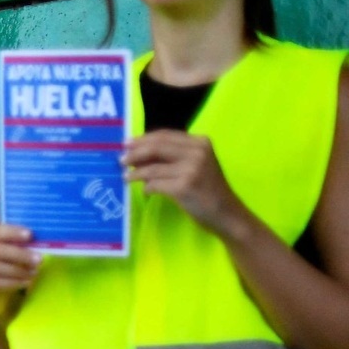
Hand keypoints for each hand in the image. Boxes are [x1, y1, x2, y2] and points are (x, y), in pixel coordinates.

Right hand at [0, 224, 38, 326]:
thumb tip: (35, 239)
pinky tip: (25, 283)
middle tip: (38, 259)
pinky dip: (12, 283)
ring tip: (33, 273)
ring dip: (17, 270)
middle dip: (18, 254)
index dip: (11, 233)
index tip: (30, 235)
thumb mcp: (5, 250)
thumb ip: (14, 243)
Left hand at [122, 131, 244, 236]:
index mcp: (200, 142)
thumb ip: (173, 156)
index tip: (126, 144)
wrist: (227, 212)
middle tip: (121, 160)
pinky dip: (147, 187)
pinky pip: (155, 184)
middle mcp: (197, 152)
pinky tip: (146, 191)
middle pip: (156, 147)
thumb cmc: (208, 189)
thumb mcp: (196, 165)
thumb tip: (138, 153)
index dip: (142, 139)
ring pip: (152, 168)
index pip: (164, 135)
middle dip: (134, 153)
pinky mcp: (184, 187)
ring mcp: (191, 169)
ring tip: (126, 178)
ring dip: (136, 173)